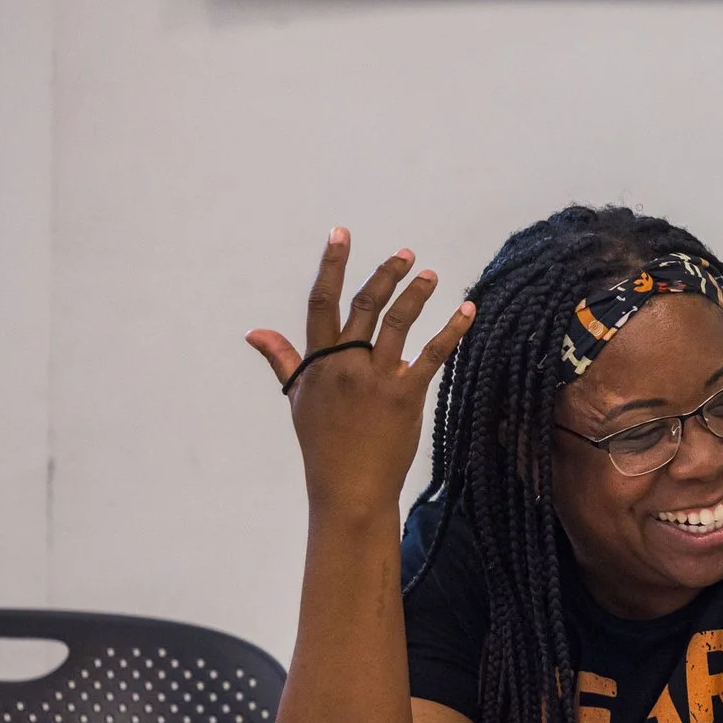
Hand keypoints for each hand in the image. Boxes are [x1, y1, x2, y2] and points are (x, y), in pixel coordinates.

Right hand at [246, 228, 474, 522]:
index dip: (331, 265)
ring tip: (431, 274)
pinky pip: (432, 354)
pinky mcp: (405, 395)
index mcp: (319, 362)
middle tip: (404, 253)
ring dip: (417, 294)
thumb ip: (284, 359)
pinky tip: (467, 310)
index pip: (322, 303)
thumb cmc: (323, 443)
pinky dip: (452, 330)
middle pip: (364, 306)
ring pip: (398, 323)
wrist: (348, 487)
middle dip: (384, 274)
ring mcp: (376, 379)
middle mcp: (346, 365)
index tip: (340, 235)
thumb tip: (255, 331)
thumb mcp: (298, 399)